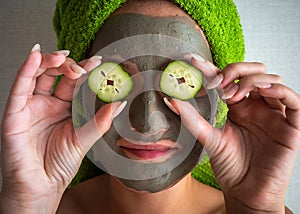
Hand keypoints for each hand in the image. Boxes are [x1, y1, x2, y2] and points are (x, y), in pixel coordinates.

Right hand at [0, 45, 123, 212]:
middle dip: (69, 65)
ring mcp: (30, 106)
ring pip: (37, 75)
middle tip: (82, 65)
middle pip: (56, 75)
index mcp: (64, 109)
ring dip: (49, 62)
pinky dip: (26, 69)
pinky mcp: (15, 112)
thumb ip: (100, 121)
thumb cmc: (59, 165)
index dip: (84, 71)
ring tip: (63, 57)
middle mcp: (47, 104)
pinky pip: (19, 87)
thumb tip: (120, 103)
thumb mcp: (84, 139)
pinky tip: (36, 56)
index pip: (73, 83)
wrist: (40, 187)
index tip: (98, 62)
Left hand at [166, 55, 299, 212]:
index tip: (192, 61)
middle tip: (217, 84)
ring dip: (251, 80)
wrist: (246, 193)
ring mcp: (274, 114)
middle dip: (234, 71)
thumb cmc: (230, 167)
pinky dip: (277, 90)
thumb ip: (193, 120)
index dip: (211, 68)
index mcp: (238, 107)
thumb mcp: (209, 139)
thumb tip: (170, 100)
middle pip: (252, 72)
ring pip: (271, 80)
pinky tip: (260, 91)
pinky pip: (292, 100)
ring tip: (232, 94)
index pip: (227, 79)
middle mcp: (256, 106)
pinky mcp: (291, 126)